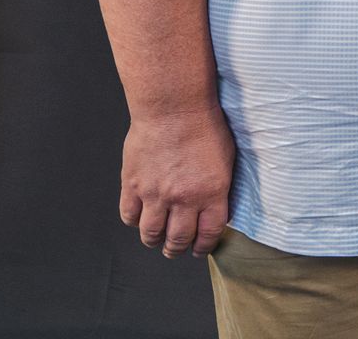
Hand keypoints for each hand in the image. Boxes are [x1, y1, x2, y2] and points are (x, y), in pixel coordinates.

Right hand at [120, 105, 236, 257]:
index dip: (204, 246)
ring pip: (151, 234)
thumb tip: (216, 211)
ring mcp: (155, 194)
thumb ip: (220, 189)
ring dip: (155, 241)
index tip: (200, 249)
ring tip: (158, 240)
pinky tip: (141, 218)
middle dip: (178, 249)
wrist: (174, 108)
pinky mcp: (133, 184)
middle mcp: (183, 199)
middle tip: (176, 249)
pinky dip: (135, 221)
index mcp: (211, 193)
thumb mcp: (227, 159)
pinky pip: (129, 215)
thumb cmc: (205, 127)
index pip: (209, 234)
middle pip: (178, 240)